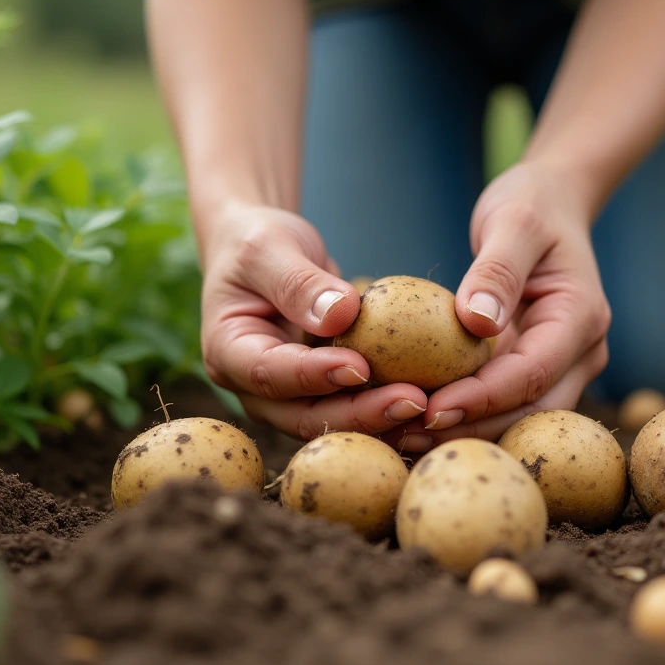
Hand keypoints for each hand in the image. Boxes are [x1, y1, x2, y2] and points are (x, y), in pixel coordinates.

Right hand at [199, 203, 427, 438]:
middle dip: (361, 414)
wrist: (262, 254)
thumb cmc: (258, 242)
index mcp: (228, 353)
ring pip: (335, 421)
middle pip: (306, 415)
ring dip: (383, 422)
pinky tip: (435, 404)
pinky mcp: (320, 394)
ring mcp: (288, 397)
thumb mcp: (268, 247)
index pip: (270, 373)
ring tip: (434, 411)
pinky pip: (355, 406)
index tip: (360, 367)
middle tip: (415, 402)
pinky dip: (390, 409)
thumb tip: (342, 314)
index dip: (314, 376)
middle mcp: (255, 388)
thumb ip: (298, 282)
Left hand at [408, 162, 610, 444]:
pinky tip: (414, 415)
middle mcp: (581, 353)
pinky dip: (464, 412)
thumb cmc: (532, 205)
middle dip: (469, 428)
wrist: (554, 202)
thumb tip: (478, 323)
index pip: (531, 374)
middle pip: (527, 410)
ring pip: (516, 415)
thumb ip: (498, 270)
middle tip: (405, 434)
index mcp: (581, 319)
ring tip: (402, 434)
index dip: (482, 398)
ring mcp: (562, 365)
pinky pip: (502, 401)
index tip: (430, 408)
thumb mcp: (514, 223)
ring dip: (464, 429)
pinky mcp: (535, 367)